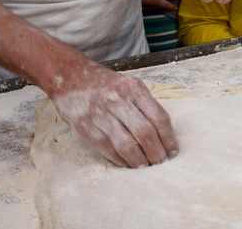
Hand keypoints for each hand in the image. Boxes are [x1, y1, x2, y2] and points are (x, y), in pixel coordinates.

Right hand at [47, 63, 176, 167]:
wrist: (69, 75)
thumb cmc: (105, 84)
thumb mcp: (129, 85)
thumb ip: (144, 104)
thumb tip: (164, 133)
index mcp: (134, 88)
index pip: (159, 117)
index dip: (169, 138)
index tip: (173, 151)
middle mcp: (117, 99)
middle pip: (145, 132)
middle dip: (156, 153)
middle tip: (160, 163)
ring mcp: (99, 112)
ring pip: (125, 144)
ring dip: (138, 160)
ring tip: (144, 166)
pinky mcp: (82, 125)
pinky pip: (106, 148)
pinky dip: (118, 159)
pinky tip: (125, 163)